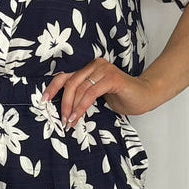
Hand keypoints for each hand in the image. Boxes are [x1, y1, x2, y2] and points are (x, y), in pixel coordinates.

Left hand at [42, 60, 161, 125]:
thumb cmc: (122, 97)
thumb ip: (83, 95)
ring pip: (79, 89)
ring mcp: (103, 70)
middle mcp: (95, 65)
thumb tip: (64, 109)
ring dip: (72, 108)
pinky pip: (90, 93)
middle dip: (64, 103)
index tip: (44, 102)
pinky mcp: (111, 78)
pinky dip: (82, 107)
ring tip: (69, 123)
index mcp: (89, 68)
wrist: (145, 97)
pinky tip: (78, 117)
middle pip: (70, 83)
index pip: (66, 76)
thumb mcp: (97, 96)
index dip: (53, 88)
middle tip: (62, 120)